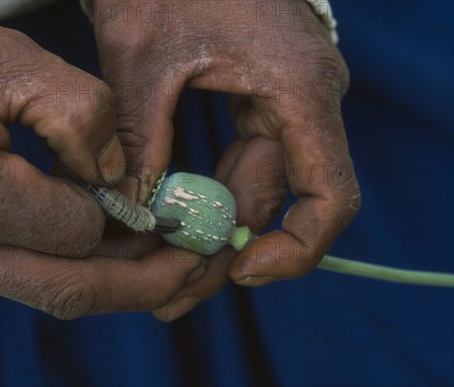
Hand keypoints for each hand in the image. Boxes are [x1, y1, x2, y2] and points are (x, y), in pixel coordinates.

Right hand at [0, 6, 204, 318]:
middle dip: (141, 283)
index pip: (79, 231)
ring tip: (152, 255)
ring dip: (105, 278)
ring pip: (41, 290)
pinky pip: (11, 274)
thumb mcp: (11, 62)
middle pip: (68, 290)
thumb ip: (84, 116)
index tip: (155, 199)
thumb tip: (115, 178)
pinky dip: (60, 263)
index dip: (125, 215)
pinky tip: (90, 240)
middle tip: (191, 267)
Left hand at [89, 0, 359, 319]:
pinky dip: (211, 195)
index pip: (331, 195)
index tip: (240, 271)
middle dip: (227, 251)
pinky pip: (244, 163)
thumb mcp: (142, 60)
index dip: (296, 249)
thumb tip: (137, 211)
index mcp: (299, 90)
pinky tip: (174, 221)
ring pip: (258, 188)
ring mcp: (285, 103)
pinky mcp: (261, 101)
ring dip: (214, 229)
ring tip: (164, 271)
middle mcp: (304, 102)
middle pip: (281, 203)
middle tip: (172, 294)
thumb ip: (140, 139)